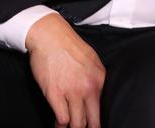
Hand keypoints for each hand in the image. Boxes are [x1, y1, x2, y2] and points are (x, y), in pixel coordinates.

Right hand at [26, 13, 105, 127]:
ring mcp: (71, 92)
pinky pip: (61, 119)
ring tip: (69, 127)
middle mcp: (88, 88)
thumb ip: (97, 78)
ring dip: (72, 127)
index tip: (94, 124)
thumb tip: (99, 94)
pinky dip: (60, 124)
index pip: (104, 109)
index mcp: (100, 79)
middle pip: (93, 122)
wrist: (50, 35)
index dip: (99, 121)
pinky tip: (59, 122)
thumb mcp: (92, 60)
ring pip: (77, 123)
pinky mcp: (54, 94)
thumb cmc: (69, 45)